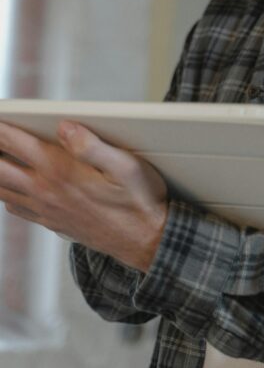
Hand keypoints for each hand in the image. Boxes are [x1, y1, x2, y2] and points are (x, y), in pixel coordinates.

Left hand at [0, 120, 167, 271]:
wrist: (145, 241)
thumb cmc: (139, 200)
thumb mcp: (126, 165)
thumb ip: (92, 145)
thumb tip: (65, 126)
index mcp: (61, 171)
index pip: (16, 143)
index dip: (0, 128)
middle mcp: (46, 191)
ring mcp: (45, 209)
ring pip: (2, 190)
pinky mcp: (51, 221)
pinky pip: (15, 207)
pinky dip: (5, 193)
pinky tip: (10, 186)